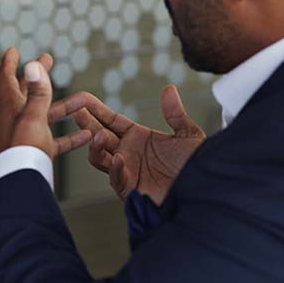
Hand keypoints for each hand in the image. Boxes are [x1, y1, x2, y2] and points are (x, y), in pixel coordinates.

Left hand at [0, 47, 91, 157]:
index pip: (7, 79)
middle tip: (48, 58)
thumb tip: (33, 64)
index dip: (10, 63)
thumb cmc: (21, 150)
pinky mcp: (39, 151)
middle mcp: (18, 118)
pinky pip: (57, 140)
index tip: (13, 50)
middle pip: (28, 91)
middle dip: (38, 75)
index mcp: (11, 107)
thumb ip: (37, 92)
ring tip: (83, 96)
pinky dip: (72, 135)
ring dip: (65, 105)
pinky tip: (88, 134)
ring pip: (48, 114)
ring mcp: (28, 134)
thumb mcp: (33, 117)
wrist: (20, 183)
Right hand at [51, 85, 205, 204]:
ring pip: (99, 157)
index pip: (110, 120)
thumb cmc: (198, 168)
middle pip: (98, 135)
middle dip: (86, 123)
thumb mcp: (188, 136)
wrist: (207, 194)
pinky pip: (116, 178)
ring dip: (96, 146)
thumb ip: (175, 114)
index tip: (82, 98)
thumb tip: (169, 89)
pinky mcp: (131, 189)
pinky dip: (116, 168)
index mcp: (138, 138)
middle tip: (76, 111)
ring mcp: (127, 171)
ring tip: (99, 135)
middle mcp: (128, 153)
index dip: (95, 109)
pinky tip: (119, 158)